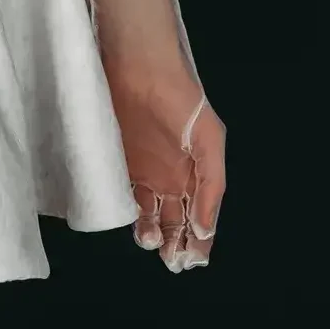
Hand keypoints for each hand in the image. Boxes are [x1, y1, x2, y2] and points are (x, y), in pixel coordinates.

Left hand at [104, 64, 226, 271]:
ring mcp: (143, 170)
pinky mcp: (118, 162)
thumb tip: (204, 230)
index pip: (199, 218)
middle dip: (175, 244)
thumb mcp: (210, 141)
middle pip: (175, 221)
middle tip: (172, 261)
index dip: (199, 242)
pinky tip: (131, 222)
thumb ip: (211, 186)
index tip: (194, 261)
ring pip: (149, 214)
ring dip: (152, 233)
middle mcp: (170, 177)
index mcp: (195, 174)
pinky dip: (127, 213)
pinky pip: (123, 195)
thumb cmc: (181, 101)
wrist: (139, 67)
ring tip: (152, 240)